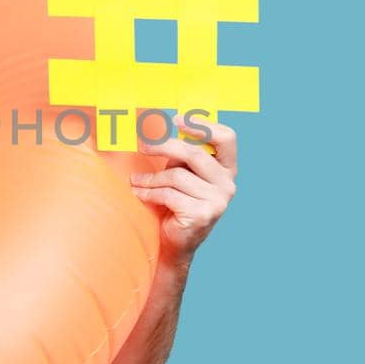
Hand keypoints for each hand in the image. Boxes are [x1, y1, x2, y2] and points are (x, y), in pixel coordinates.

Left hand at [129, 118, 237, 258]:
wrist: (175, 244)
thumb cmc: (176, 203)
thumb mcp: (182, 174)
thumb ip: (180, 156)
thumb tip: (156, 130)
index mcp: (226, 169)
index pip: (226, 138)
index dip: (203, 125)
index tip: (177, 119)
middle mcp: (227, 184)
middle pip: (194, 154)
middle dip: (164, 146)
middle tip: (142, 146)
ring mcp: (218, 201)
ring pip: (177, 176)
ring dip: (151, 178)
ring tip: (136, 181)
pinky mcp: (202, 214)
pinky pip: (169, 194)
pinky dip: (149, 193)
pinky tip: (139, 194)